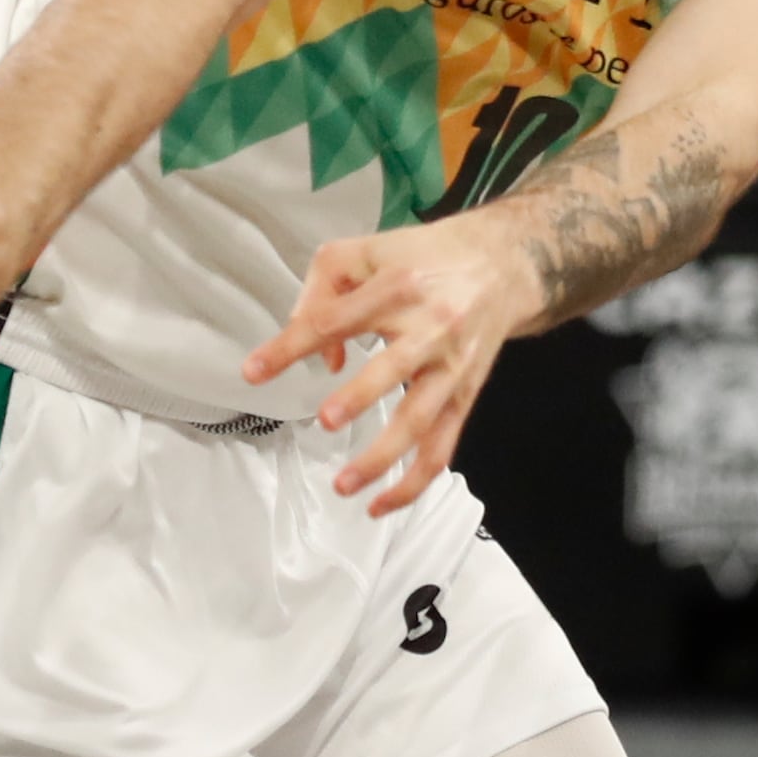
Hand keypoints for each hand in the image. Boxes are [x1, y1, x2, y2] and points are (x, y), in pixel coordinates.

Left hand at [242, 213, 549, 514]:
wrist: (503, 266)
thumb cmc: (425, 259)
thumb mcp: (366, 251)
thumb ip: (325, 290)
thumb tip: (321, 356)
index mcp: (397, 287)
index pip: (336, 318)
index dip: (292, 346)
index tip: (254, 371)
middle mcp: (430, 327)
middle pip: (393, 367)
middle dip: (361, 395)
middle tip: (327, 419)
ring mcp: (449, 367)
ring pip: (420, 420)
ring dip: (383, 456)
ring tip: (344, 484)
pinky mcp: (464, 395)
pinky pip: (441, 447)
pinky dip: (414, 482)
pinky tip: (382, 504)